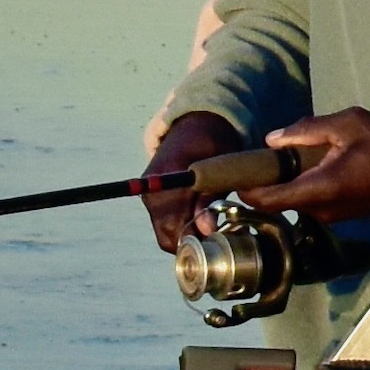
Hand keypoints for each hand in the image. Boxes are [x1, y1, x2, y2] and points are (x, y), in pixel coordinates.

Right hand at [142, 113, 241, 252]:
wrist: (195, 127)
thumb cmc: (213, 146)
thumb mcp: (219, 170)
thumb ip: (210, 200)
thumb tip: (206, 229)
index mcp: (166, 180)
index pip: (172, 227)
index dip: (194, 241)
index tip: (216, 242)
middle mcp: (152, 190)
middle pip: (167, 236)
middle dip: (192, 242)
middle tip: (217, 237)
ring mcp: (149, 195)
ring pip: (165, 233)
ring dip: (187, 236)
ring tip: (210, 226)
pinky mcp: (152, 198)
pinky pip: (164, 224)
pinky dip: (181, 227)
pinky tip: (199, 219)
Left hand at [255, 110, 369, 218]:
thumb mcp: (348, 124)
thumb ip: (306, 130)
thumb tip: (271, 139)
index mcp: (320, 188)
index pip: (268, 200)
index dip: (245, 190)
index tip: (233, 174)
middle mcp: (323, 209)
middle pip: (279, 202)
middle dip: (265, 182)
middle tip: (259, 156)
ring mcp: (334, 215)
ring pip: (296, 202)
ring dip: (285, 184)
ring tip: (284, 157)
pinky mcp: (344, 214)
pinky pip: (312, 202)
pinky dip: (302, 187)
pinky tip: (309, 165)